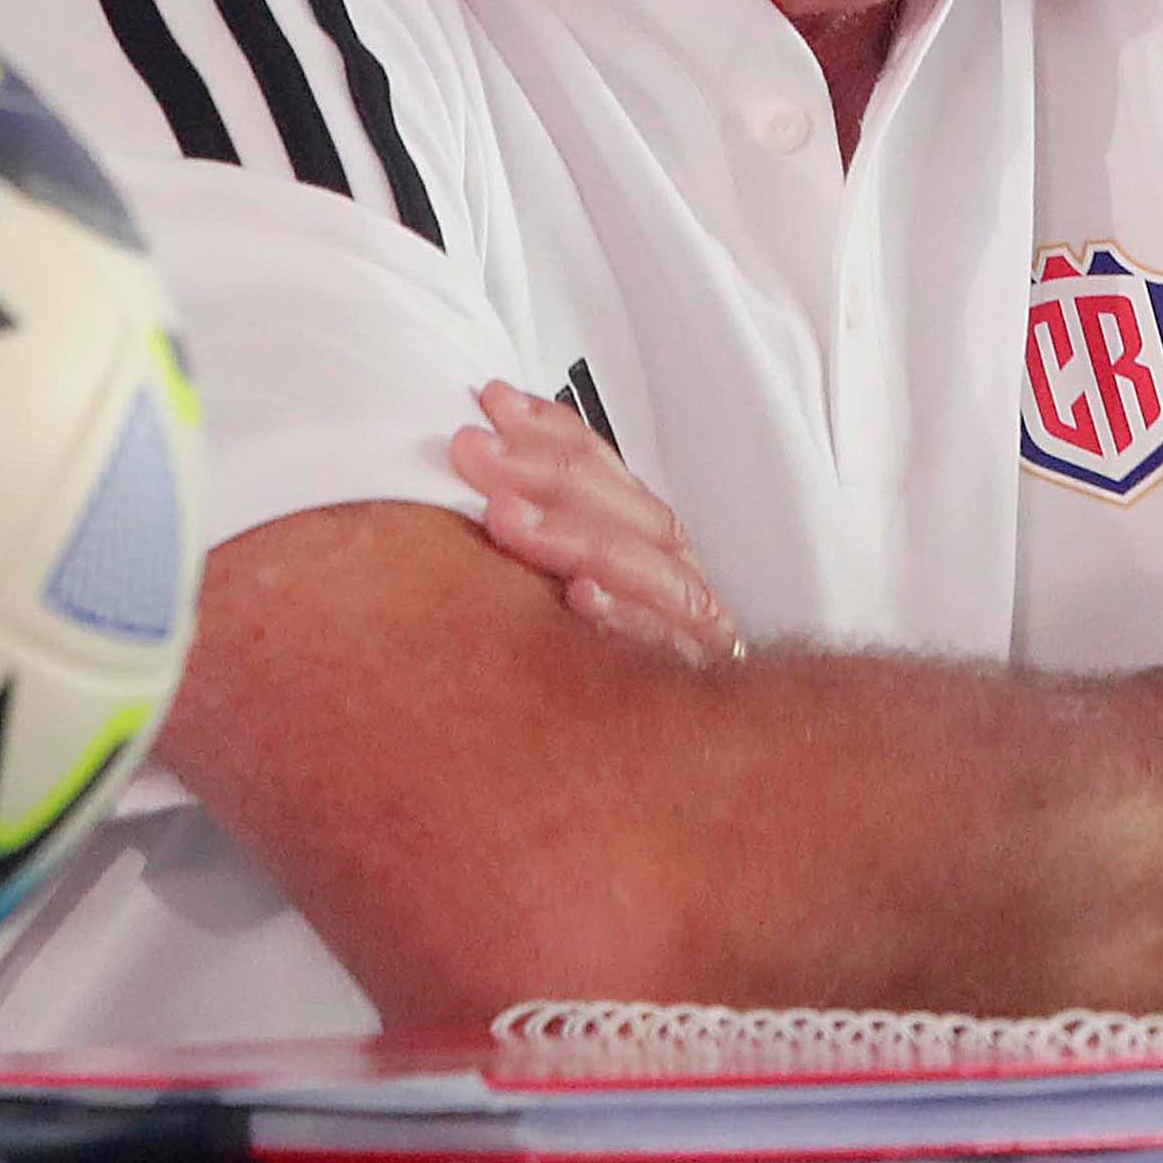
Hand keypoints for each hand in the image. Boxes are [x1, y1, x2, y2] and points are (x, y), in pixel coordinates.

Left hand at [450, 381, 741, 667]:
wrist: (687, 758)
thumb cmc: (601, 658)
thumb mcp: (565, 579)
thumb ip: (532, 524)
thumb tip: (470, 453)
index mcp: (643, 535)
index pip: (602, 466)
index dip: (548, 428)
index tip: (492, 403)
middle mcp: (672, 570)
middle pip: (623, 506)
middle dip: (546, 472)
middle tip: (476, 454)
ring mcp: (689, 625)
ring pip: (646, 564)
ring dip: (573, 535)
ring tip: (507, 518)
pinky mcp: (691, 679)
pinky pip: (662, 645)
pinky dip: (623, 617)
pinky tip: (578, 598)